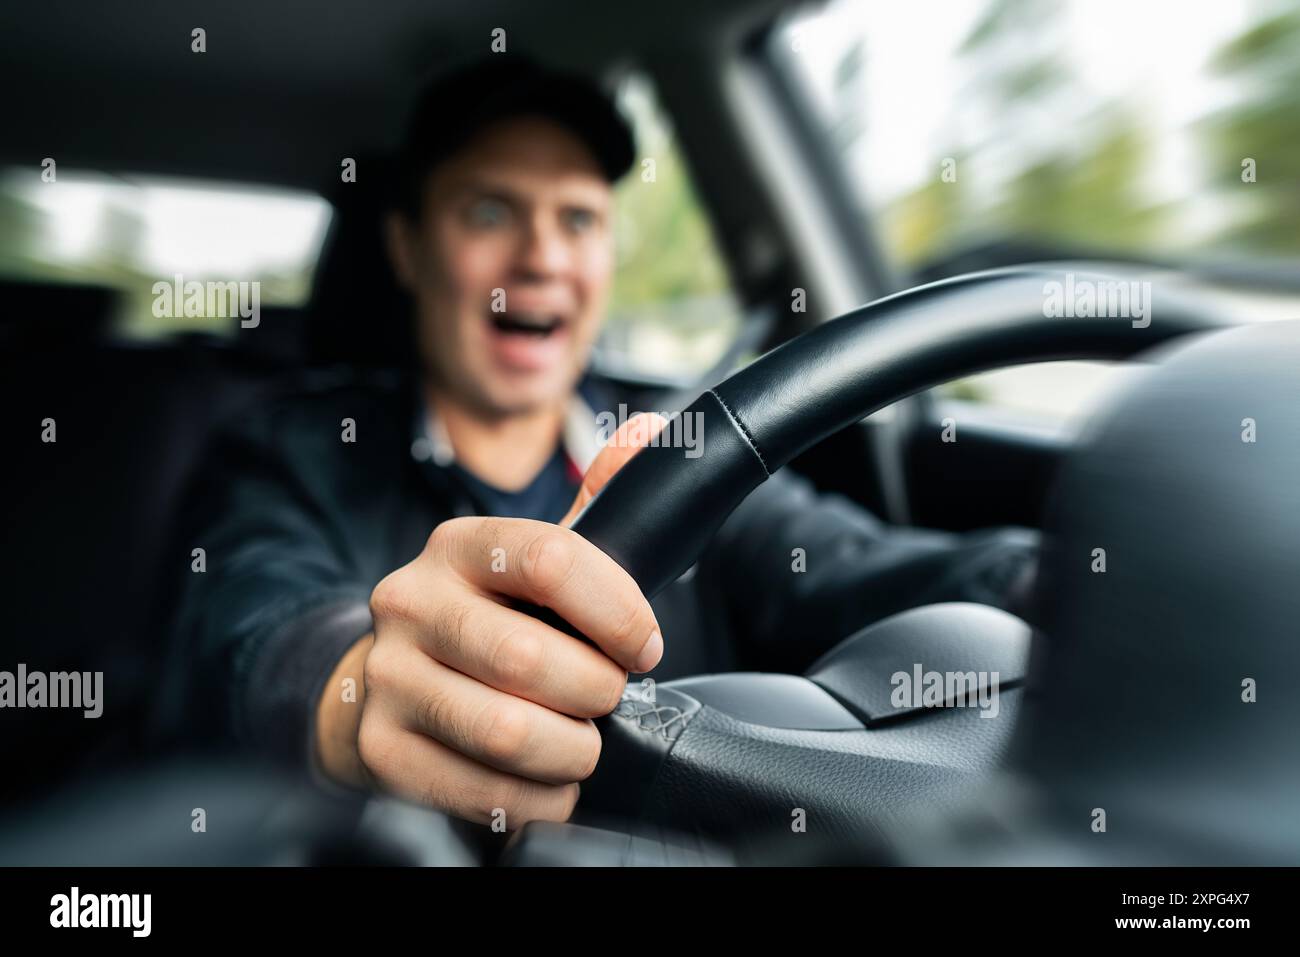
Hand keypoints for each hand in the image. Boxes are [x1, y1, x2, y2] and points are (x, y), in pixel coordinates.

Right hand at [315, 413, 667, 827]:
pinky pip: (482, 790)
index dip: (618, 610)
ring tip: (580, 743)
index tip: (645, 646)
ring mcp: (387, 676)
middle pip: (529, 656)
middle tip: (607, 699)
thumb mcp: (535, 561)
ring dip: (571, 750)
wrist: (389, 684)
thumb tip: (649, 434)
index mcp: (460, 546)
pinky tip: (546, 780)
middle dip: (596, 690)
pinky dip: (538, 797)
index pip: (551, 558)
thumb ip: (597, 504)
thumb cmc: (489, 620)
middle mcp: (410, 601)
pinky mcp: (379, 747)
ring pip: (506, 730)